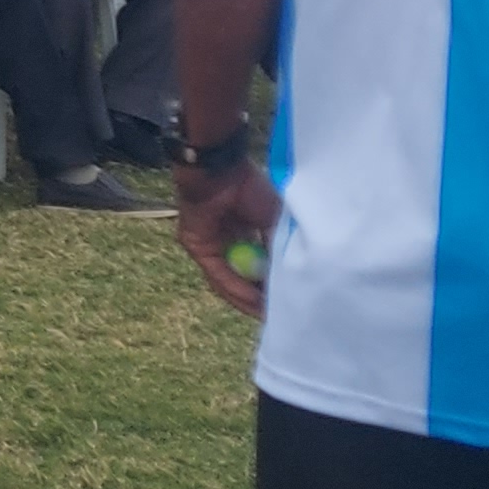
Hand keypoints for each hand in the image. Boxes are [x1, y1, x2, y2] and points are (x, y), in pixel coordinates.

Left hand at [175, 155, 276, 315]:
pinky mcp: (196, 245)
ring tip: (268, 315)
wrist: (222, 170)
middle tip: (279, 317)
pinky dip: (235, 287)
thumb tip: (293, 278)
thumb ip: (277, 249)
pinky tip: (252, 300)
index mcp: (244, 232)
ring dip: (249, 299)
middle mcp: (226, 241)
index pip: (256, 268)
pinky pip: (217, 274)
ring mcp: (209, 245)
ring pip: (228, 282)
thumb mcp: (274, 224)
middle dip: (259, 300)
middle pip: (241, 279)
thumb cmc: (251, 189)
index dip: (270, 288)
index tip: (289, 304)